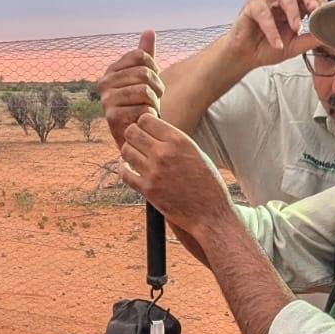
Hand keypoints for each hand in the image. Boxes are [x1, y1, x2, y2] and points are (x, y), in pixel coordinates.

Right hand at [98, 29, 161, 147]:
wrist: (136, 136)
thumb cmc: (141, 105)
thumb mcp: (144, 78)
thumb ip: (145, 55)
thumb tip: (149, 31)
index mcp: (111, 70)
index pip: (141, 56)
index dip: (154, 69)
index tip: (152, 83)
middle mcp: (104, 83)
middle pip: (144, 73)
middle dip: (156, 88)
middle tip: (153, 100)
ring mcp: (107, 100)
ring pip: (145, 90)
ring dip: (154, 103)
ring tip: (148, 110)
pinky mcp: (113, 117)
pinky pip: (144, 108)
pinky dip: (150, 116)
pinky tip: (143, 122)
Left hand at [118, 112, 234, 235]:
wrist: (210, 213)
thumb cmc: (206, 183)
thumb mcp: (195, 152)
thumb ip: (174, 141)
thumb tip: (153, 131)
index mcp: (179, 141)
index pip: (146, 120)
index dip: (144, 123)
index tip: (147, 130)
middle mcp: (164, 153)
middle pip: (132, 132)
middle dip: (133, 135)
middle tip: (138, 141)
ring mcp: (154, 172)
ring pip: (126, 150)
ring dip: (128, 151)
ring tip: (135, 155)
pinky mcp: (147, 190)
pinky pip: (124, 173)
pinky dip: (123, 168)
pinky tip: (128, 166)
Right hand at [224, 0, 327, 72]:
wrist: (245, 57)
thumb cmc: (268, 47)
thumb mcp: (294, 47)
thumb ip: (310, 40)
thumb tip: (329, 36)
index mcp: (295, 6)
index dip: (319, 0)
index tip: (326, 12)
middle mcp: (281, 0)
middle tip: (315, 9)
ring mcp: (266, 1)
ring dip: (292, 10)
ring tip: (296, 28)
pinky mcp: (251, 7)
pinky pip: (263, 12)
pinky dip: (271, 29)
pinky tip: (277, 43)